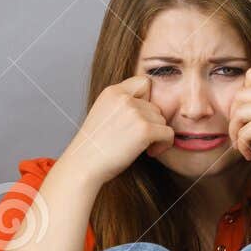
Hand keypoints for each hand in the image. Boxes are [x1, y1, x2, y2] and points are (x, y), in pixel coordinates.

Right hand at [58, 75, 175, 183]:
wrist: (82, 167)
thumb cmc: (93, 148)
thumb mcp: (102, 115)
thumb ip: (123, 106)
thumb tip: (154, 107)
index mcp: (112, 92)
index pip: (144, 83)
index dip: (146, 100)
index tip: (137, 119)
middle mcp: (124, 98)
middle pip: (155, 105)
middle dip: (151, 123)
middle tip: (139, 140)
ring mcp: (134, 113)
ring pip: (162, 120)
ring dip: (157, 135)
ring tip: (142, 147)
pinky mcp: (144, 130)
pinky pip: (168, 133)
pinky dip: (164, 144)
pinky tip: (150, 153)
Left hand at [227, 67, 250, 178]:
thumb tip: (248, 109)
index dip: (243, 92)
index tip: (247, 112)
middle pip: (240, 93)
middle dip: (234, 114)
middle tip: (240, 130)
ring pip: (238, 112)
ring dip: (235, 131)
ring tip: (241, 144)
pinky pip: (243, 132)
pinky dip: (242, 145)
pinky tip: (249, 154)